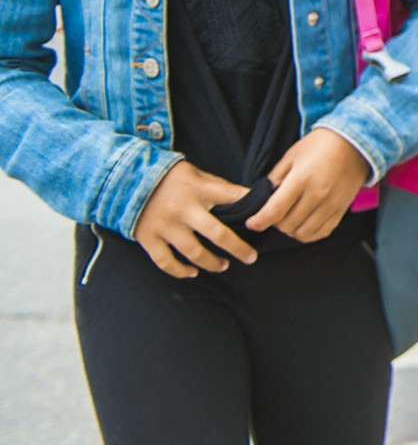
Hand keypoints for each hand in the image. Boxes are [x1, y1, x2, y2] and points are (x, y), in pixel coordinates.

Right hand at [135, 161, 255, 277]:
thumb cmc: (168, 176)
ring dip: (212, 263)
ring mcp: (165, 226)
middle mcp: (183, 210)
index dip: (251, 204)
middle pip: (217, 234)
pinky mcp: (148, 238)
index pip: (232, 196)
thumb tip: (243, 198)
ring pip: (194, 252)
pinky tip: (193, 273)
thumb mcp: (195, 172)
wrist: (125, 178)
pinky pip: (166, 262)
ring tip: (224, 266)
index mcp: (198, 189)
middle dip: (238, 248)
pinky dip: (180, 271)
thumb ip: (216, 186)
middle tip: (251, 257)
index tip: (265, 215)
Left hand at [247, 128, 370, 242]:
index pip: (274, 211)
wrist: (355, 142)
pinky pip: (322, 232)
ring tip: (289, 219)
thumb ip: (275, 178)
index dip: (258, 221)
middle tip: (274, 214)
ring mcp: (332, 204)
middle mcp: (318, 194)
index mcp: (302, 178)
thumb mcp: (292, 155)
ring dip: (291, 230)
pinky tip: (304, 223)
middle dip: (275, 223)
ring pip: (303, 233)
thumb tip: (263, 197)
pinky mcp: (342, 209)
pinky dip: (309, 233)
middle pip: (287, 225)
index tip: (251, 223)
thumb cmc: (320, 145)